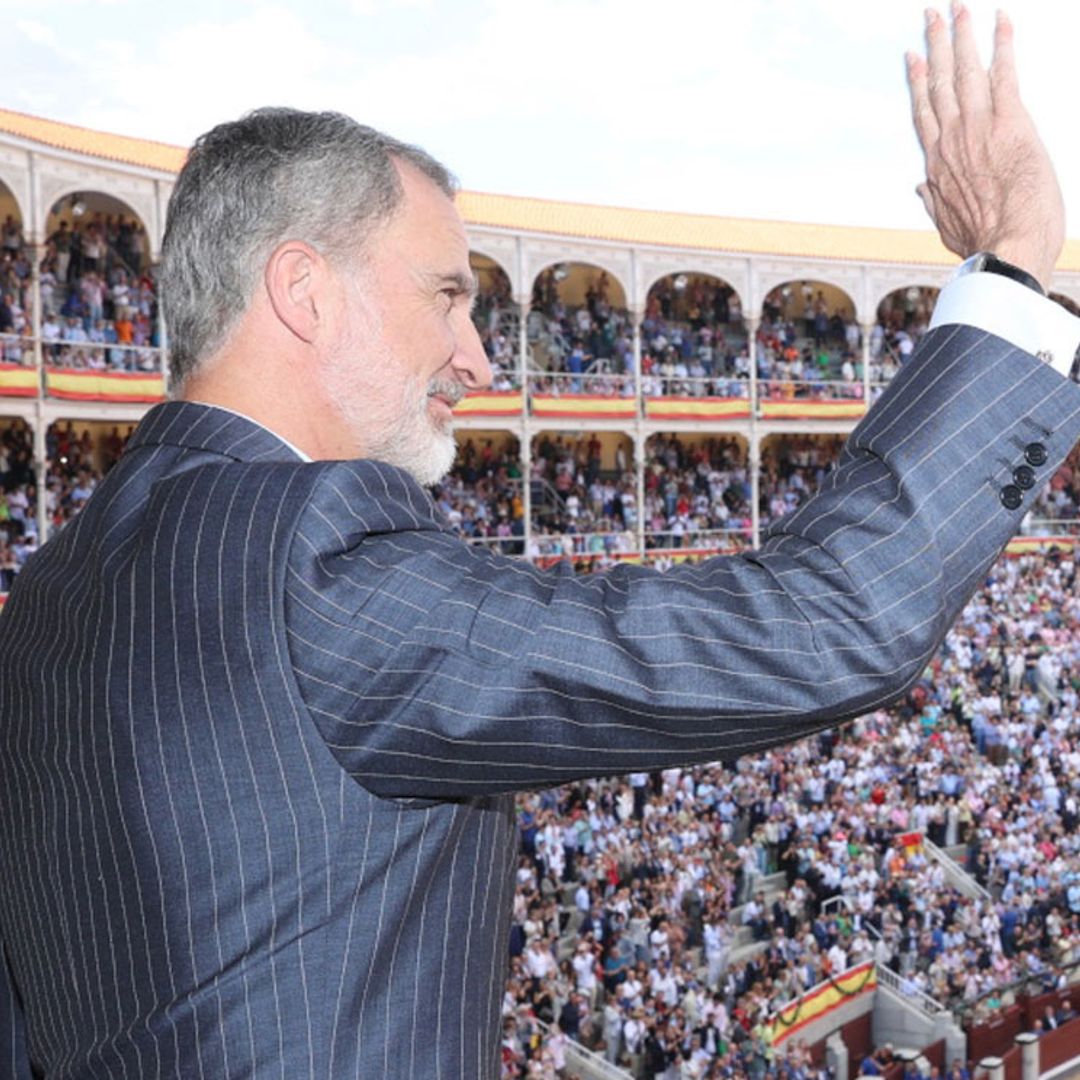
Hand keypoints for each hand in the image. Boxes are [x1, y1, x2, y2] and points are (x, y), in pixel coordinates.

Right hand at [906, 4, 1063, 290]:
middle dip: (936, 43)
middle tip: (931, 13)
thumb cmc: (981, 243)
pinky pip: (1005, 74)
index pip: (924, 113)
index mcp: (937, 164)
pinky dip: (1003, 44)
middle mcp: (952, 139)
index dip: (918, 81)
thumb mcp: (948, 226)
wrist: (1006, 247)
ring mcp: (978, 128)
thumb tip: (917, 188)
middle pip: (940, 82)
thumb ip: (933, 202)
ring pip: (966, 70)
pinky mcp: (1010, 123)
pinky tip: (1001, 19)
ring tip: (959, 6)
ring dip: (963, 33)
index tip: (913, 57)